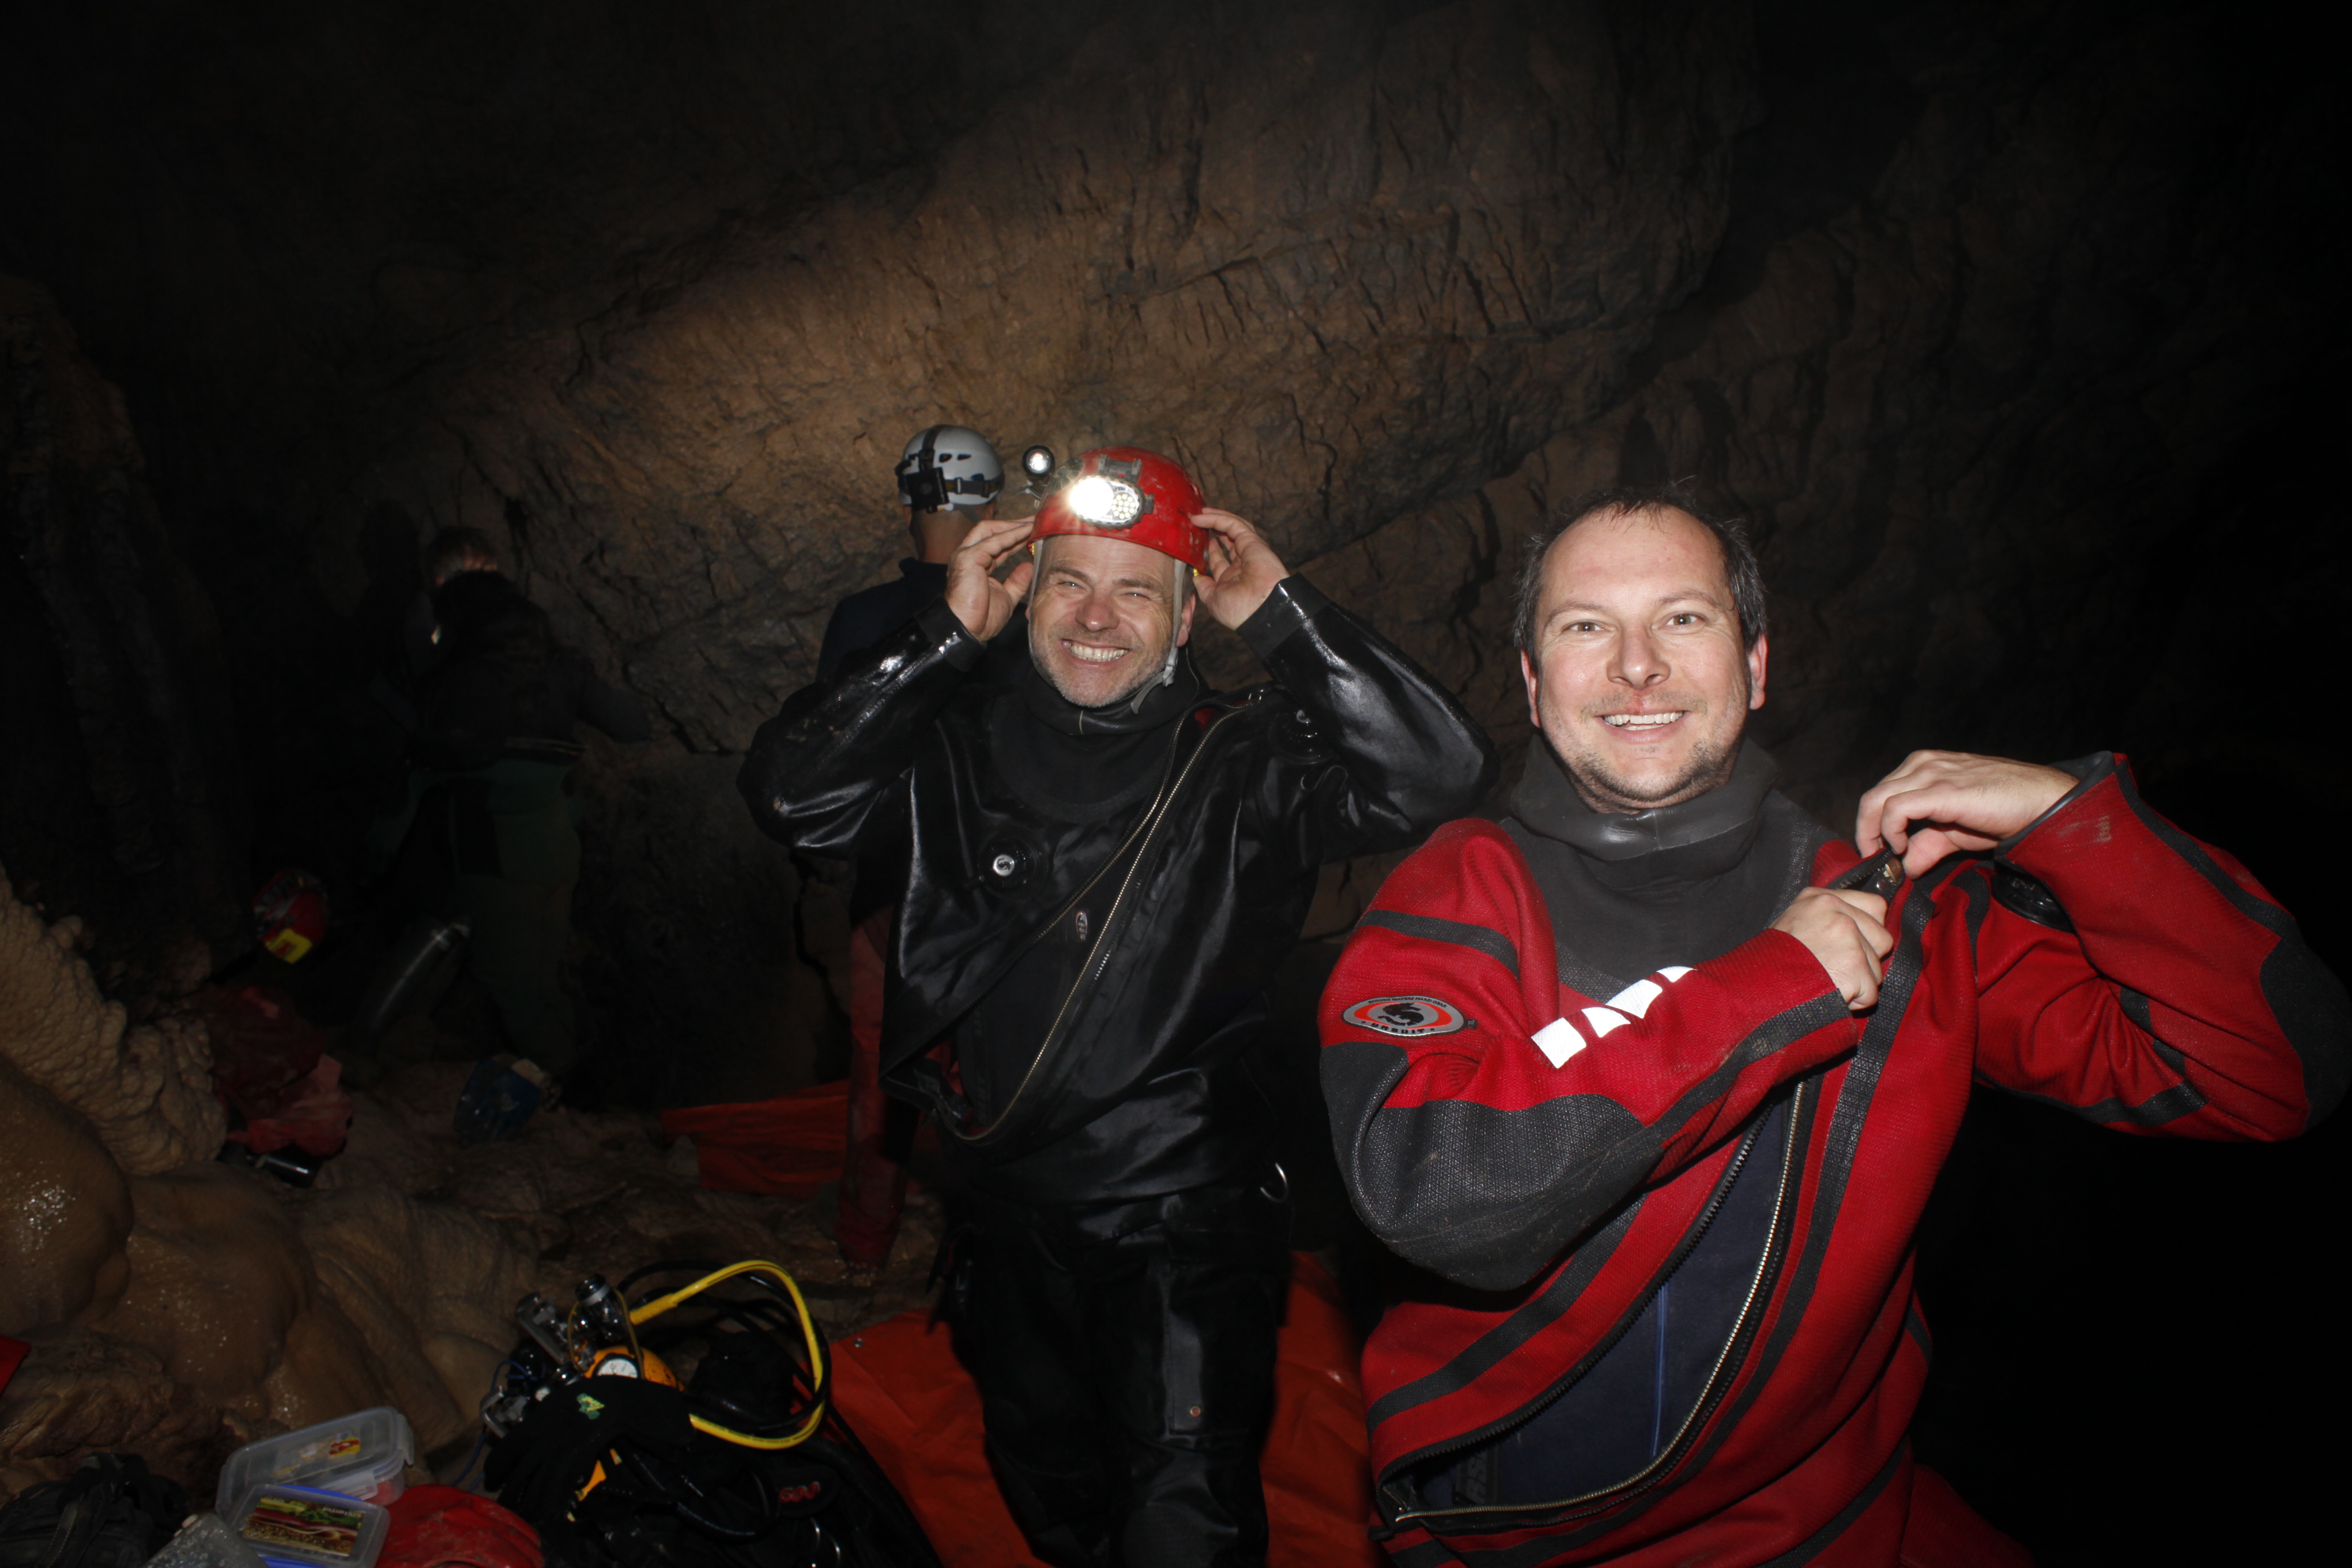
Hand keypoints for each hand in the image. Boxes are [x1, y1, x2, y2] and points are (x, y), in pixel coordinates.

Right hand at [944, 516, 1036, 640]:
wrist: (966, 630)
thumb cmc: (981, 618)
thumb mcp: (1006, 597)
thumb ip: (1016, 581)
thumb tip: (1028, 566)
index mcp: (976, 564)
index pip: (996, 543)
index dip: (1015, 536)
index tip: (1033, 531)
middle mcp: (968, 555)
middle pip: (991, 530)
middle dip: (1013, 524)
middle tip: (1035, 520)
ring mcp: (966, 555)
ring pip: (990, 530)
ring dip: (1013, 525)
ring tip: (1032, 522)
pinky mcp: (969, 558)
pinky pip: (993, 541)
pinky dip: (1011, 535)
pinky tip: (1025, 531)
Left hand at [1189, 509, 1291, 629]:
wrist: (1260, 610)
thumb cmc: (1239, 611)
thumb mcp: (1213, 600)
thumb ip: (1204, 587)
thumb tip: (1196, 577)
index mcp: (1233, 579)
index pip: (1220, 560)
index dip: (1209, 550)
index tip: (1195, 543)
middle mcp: (1242, 564)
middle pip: (1227, 540)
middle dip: (1212, 530)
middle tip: (1196, 522)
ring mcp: (1248, 551)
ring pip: (1232, 527)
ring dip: (1215, 519)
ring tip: (1198, 514)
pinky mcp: (1252, 541)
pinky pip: (1234, 524)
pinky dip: (1218, 518)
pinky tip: (1202, 516)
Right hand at [1772, 888, 1895, 1009]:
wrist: (1756, 987)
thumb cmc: (1772, 962)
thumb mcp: (1795, 922)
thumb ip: (1828, 919)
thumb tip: (1863, 929)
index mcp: (1821, 898)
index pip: (1876, 906)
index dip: (1869, 930)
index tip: (1855, 944)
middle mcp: (1836, 911)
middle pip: (1882, 939)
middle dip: (1866, 960)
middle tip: (1835, 968)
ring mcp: (1846, 936)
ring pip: (1877, 968)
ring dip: (1858, 983)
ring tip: (1826, 981)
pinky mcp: (1853, 965)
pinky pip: (1871, 992)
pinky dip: (1855, 1002)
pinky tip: (1831, 995)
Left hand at [1855, 751, 2078, 878]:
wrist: (2041, 803)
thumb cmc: (2003, 813)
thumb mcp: (1956, 833)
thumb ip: (1927, 847)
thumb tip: (1906, 868)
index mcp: (1923, 766)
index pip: (1880, 792)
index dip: (1870, 824)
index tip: (1875, 851)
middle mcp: (1922, 764)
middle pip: (1872, 796)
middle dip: (1865, 830)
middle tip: (1873, 857)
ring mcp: (1931, 773)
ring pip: (1877, 799)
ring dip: (1873, 832)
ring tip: (1888, 855)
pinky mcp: (1941, 790)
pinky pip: (1895, 808)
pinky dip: (1889, 830)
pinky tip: (1902, 847)